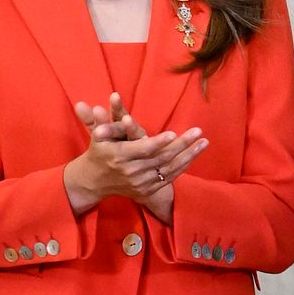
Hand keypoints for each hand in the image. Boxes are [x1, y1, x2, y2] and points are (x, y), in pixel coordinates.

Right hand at [63, 93, 208, 215]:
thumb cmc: (98, 151)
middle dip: (182, 145)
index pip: (142, 150)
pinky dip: (184, 165)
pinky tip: (195, 153)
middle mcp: (130, 171)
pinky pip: (170, 177)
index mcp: (118, 156)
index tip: (174, 134)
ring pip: (169, 169)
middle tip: (198, 131)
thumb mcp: (97, 134)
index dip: (158, 143)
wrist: (94, 182)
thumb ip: (98, 120)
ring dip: (189, 155)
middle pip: (161, 158)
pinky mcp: (148, 190)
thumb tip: (89, 104)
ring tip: (204, 141)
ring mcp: (140, 182)